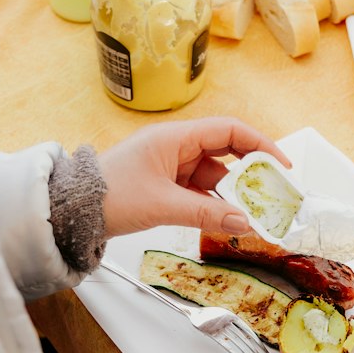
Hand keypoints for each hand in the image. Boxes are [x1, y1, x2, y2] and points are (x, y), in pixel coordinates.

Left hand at [98, 118, 290, 239]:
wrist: (73, 210)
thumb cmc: (108, 195)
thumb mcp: (163, 206)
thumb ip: (206, 214)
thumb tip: (242, 222)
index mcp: (174, 137)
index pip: (229, 130)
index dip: (259, 145)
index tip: (280, 165)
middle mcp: (174, 146)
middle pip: (225, 152)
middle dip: (250, 174)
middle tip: (271, 195)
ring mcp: (169, 165)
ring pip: (212, 176)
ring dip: (231, 194)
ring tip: (250, 214)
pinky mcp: (164, 184)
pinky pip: (198, 190)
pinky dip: (213, 204)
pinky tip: (225, 219)